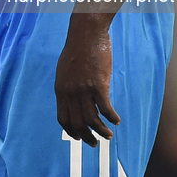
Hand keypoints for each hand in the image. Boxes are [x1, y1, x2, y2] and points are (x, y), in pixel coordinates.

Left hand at [55, 15, 120, 145]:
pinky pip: (105, 108)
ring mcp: (83, 90)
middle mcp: (70, 93)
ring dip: (101, 132)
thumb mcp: (65, 70)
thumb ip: (68, 86)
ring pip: (91, 120)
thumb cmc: (78, 49)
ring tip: (108, 136)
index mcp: (60, 89)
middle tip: (94, 143)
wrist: (86, 33)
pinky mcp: (98, 84)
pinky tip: (116, 120)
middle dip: (86, 137)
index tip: (79, 137)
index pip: (63, 118)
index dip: (71, 131)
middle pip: (77, 123)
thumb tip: (72, 98)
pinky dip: (111, 118)